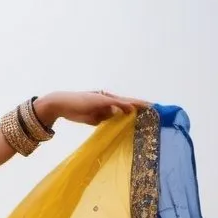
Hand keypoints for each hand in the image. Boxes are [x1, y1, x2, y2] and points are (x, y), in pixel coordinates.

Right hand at [35, 91, 150, 127]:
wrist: (60, 104)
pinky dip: (125, 105)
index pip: (125, 106)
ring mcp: (104, 98)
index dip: (136, 108)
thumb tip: (113, 118)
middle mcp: (108, 98)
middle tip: (156, 108)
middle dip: (142, 105)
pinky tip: (134, 108)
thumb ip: (102, 118)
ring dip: (138, 104)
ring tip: (151, 108)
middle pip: (129, 101)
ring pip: (125, 101)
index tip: (148, 112)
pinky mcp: (100, 100)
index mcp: (106, 103)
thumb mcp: (91, 118)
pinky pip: (116, 102)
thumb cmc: (73, 110)